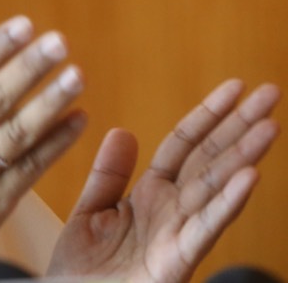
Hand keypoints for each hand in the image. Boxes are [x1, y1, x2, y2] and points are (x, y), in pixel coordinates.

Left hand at [47, 80, 280, 282]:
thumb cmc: (81, 272)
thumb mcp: (90, 212)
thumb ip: (110, 174)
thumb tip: (123, 130)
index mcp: (150, 197)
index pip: (185, 147)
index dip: (209, 116)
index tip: (235, 86)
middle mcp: (170, 213)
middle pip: (210, 161)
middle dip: (240, 126)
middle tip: (271, 92)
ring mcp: (176, 238)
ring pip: (215, 190)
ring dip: (243, 156)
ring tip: (270, 125)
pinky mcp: (174, 264)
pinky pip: (203, 229)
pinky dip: (226, 203)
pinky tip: (249, 176)